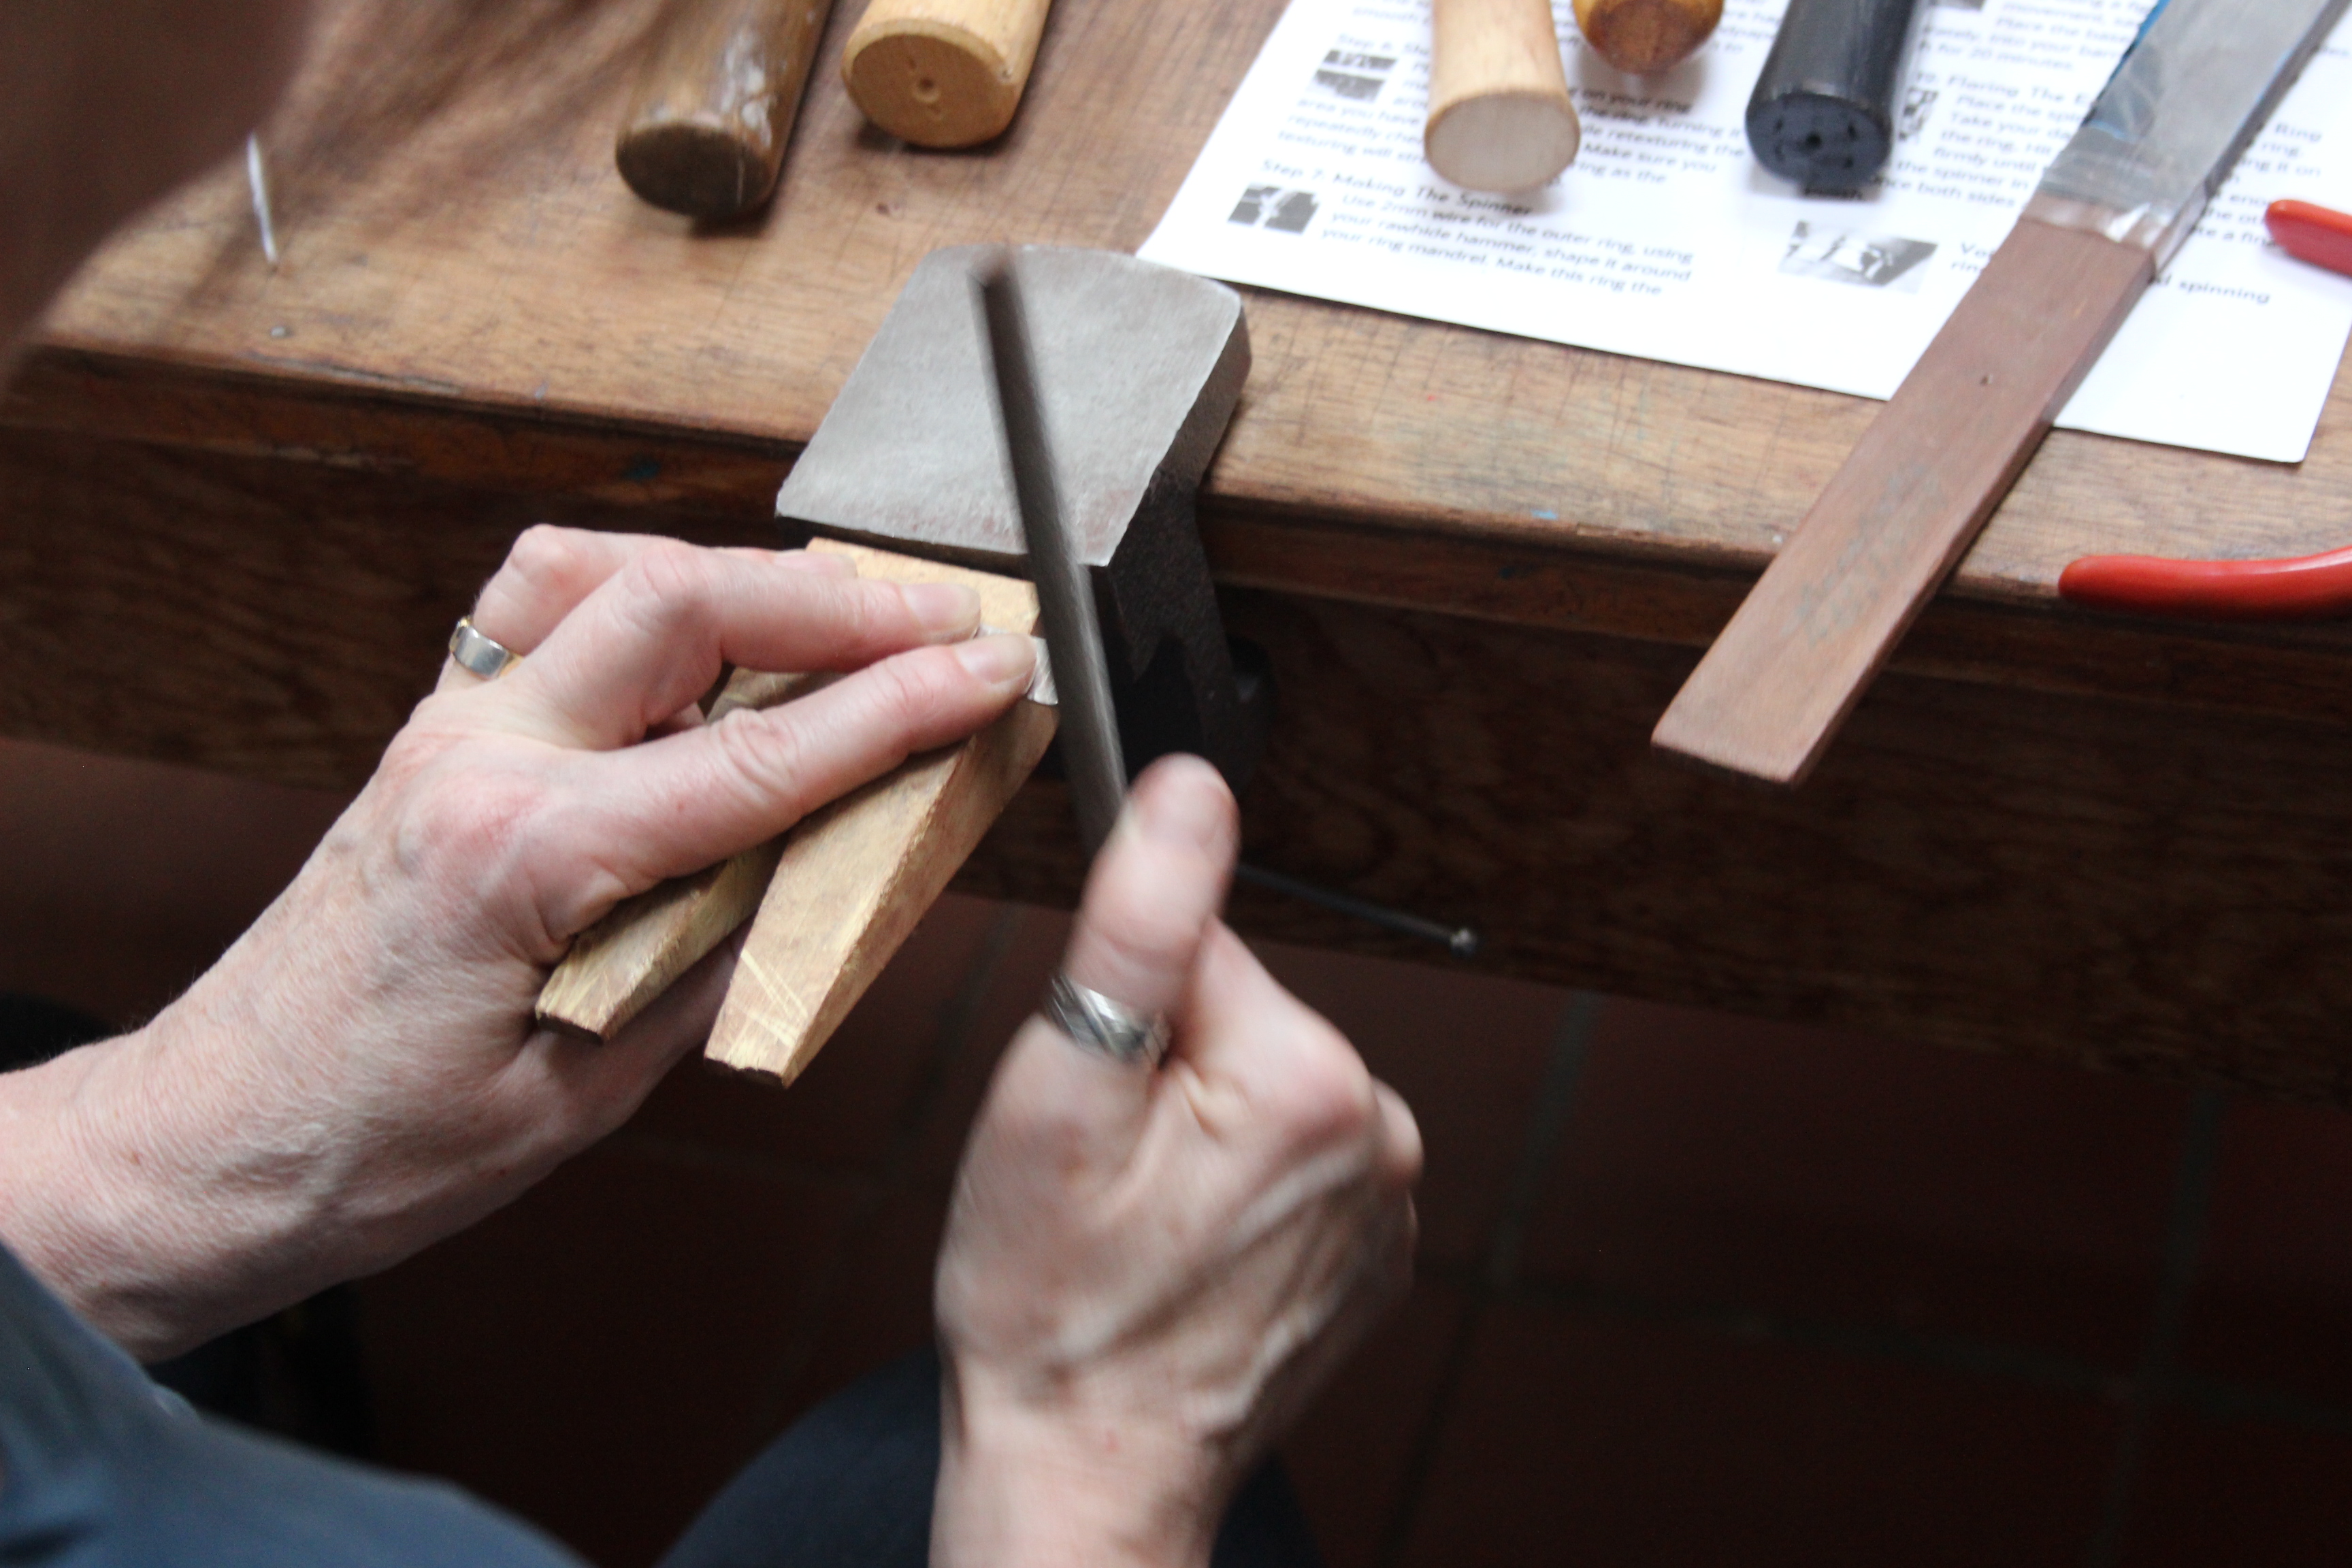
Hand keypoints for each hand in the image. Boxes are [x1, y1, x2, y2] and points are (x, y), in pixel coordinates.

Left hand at [0, 526, 1035, 1359]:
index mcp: (522, 854)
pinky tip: (702, 629)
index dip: (898, 707)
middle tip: (948, 615)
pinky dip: (640, 587)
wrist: (211, 1145)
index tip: (989, 672)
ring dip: (737, 572)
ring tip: (841, 609)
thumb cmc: (375, 1143)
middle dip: (838, 599)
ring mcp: (446, 729)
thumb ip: (715, 960)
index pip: (758, 756)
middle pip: (680, 601)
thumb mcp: (586, 1092)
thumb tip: (830, 864)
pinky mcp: (436, 734)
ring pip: (601, 568)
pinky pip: (540, 606)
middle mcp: (477, 759)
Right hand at [932, 757, 1422, 1567]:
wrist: (1090, 1473)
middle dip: (1159, 1067)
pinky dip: (1233, 1183)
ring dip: (1194, 1127)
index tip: (1085, 1089)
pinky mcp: (1375, 1247)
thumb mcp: (1056, 1096)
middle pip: (1238, 1014)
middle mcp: (1381, 1128)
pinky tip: (1184, 1250)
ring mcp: (1388, 1198)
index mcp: (1308, 1076)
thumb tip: (1192, 786)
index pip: (1199, 946)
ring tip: (1137, 1223)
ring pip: (1261, 1085)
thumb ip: (1137, 924)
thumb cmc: (1052, 1309)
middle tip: (1099, 1171)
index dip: (1116, 1003)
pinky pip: (1292, 1157)